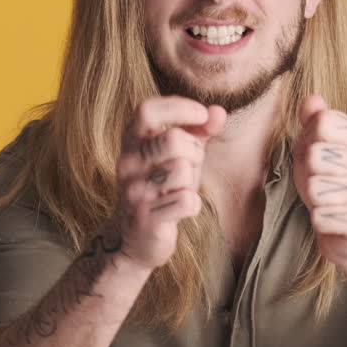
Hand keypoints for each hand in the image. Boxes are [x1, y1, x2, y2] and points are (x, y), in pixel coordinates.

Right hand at [112, 96, 225, 270]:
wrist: (135, 239)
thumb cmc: (162, 187)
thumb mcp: (180, 154)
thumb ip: (198, 131)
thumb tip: (219, 111)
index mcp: (131, 142)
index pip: (147, 111)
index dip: (179, 107)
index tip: (202, 114)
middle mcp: (127, 163)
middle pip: (173, 139)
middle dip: (194, 151)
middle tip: (191, 166)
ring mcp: (134, 191)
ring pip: (182, 170)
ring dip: (192, 180)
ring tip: (180, 189)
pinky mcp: (146, 218)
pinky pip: (187, 200)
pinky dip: (192, 204)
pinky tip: (180, 209)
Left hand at [292, 94, 346, 264]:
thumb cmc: (328, 181)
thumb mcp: (315, 146)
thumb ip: (314, 120)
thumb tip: (311, 99)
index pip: (323, 122)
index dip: (309, 140)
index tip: (319, 154)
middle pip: (316, 154)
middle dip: (308, 171)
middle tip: (320, 181)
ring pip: (315, 187)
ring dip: (313, 198)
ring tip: (326, 201)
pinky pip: (321, 217)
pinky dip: (319, 220)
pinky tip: (331, 219)